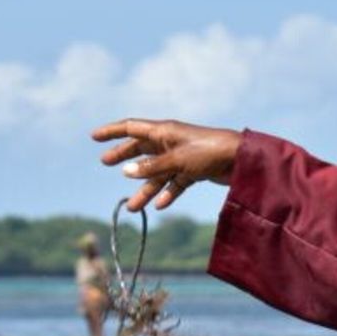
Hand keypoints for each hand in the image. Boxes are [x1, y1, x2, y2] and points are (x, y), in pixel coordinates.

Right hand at [91, 118, 242, 211]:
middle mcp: (171, 142)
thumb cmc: (210, 151)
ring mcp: (183, 157)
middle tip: (104, 163)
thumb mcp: (177, 159)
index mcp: (164, 131)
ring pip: (158, 173)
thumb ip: (151, 167)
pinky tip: (161, 206)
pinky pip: (176, 183)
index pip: (132, 127)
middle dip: (124, 156)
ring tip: (132, 208)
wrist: (242, 160)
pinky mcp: (195, 171)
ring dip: (145, 189)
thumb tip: (126, 172)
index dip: (112, 131)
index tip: (94, 137)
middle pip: (142, 149)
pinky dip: (168, 194)